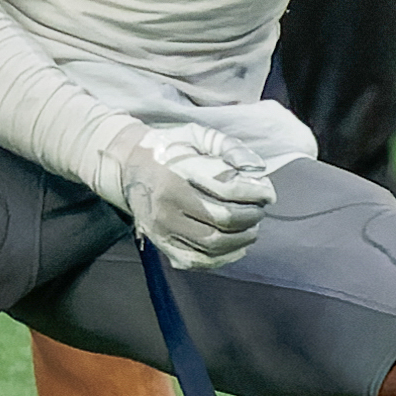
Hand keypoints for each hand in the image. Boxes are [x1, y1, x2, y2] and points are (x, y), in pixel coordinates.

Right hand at [115, 121, 274, 269]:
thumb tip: (258, 170)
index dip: (255, 192)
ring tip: (250, 227)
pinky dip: (222, 258)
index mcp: (176, 175)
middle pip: (223, 221)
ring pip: (213, 245)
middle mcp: (167, 206)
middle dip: (251, 216)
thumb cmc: (169, 149)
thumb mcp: (197, 135)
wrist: (127, 166)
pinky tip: (235, 246)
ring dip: (241, 239)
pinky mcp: (161, 244)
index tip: (267, 192)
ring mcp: (162, 229)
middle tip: (259, 210)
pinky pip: (197, 261)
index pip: (227, 190)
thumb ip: (230, 148)